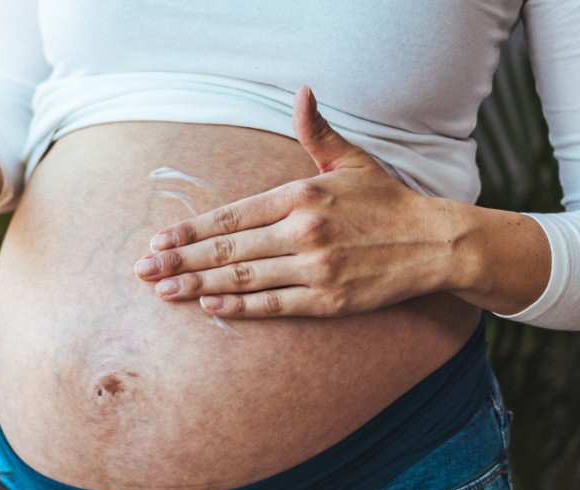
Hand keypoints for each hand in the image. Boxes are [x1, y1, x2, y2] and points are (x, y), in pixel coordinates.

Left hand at [133, 86, 463, 318]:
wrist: (435, 244)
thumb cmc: (387, 202)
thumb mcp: (352, 161)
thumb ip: (318, 132)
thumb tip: (303, 93)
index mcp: (302, 195)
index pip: (233, 215)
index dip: (192, 230)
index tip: (159, 240)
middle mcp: (304, 231)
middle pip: (229, 249)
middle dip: (181, 260)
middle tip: (144, 271)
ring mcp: (316, 268)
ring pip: (245, 278)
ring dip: (200, 285)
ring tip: (165, 291)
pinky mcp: (329, 300)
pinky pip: (275, 305)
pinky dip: (241, 307)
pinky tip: (211, 306)